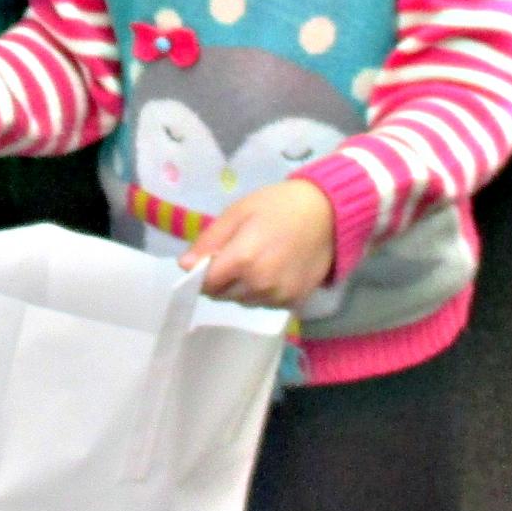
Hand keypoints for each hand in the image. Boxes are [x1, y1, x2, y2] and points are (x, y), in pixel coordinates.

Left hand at [181, 180, 335, 308]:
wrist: (327, 213)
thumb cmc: (277, 206)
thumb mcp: (237, 213)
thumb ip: (209, 241)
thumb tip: (184, 266)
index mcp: (242, 260)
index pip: (205, 284)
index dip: (201, 273)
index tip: (208, 260)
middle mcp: (259, 285)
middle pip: (223, 295)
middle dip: (221, 280)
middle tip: (236, 254)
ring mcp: (278, 296)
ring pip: (243, 301)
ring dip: (241, 288)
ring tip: (256, 261)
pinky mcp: (295, 302)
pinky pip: (265, 304)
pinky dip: (262, 292)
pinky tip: (273, 270)